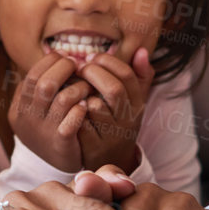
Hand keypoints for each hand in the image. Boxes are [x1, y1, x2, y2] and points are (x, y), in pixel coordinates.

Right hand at [5, 52, 91, 171]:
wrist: (57, 163)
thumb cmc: (49, 126)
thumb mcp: (35, 107)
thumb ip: (39, 85)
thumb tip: (56, 57)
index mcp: (19, 108)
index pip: (31, 76)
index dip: (50, 62)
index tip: (66, 58)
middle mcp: (27, 120)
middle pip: (45, 84)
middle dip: (65, 69)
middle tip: (78, 66)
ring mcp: (43, 132)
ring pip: (62, 99)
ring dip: (78, 88)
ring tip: (86, 87)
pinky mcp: (61, 144)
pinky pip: (72, 122)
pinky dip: (81, 110)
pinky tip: (86, 107)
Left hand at [75, 48, 154, 170]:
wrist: (111, 159)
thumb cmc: (118, 120)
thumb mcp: (133, 100)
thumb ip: (139, 75)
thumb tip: (141, 50)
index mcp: (138, 104)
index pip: (127, 75)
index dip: (107, 61)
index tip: (91, 57)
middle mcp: (128, 119)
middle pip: (113, 89)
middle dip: (92, 73)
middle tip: (78, 67)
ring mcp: (111, 135)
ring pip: (95, 106)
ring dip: (80, 91)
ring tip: (72, 83)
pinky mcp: (93, 146)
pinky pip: (80, 123)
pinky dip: (72, 110)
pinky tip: (67, 102)